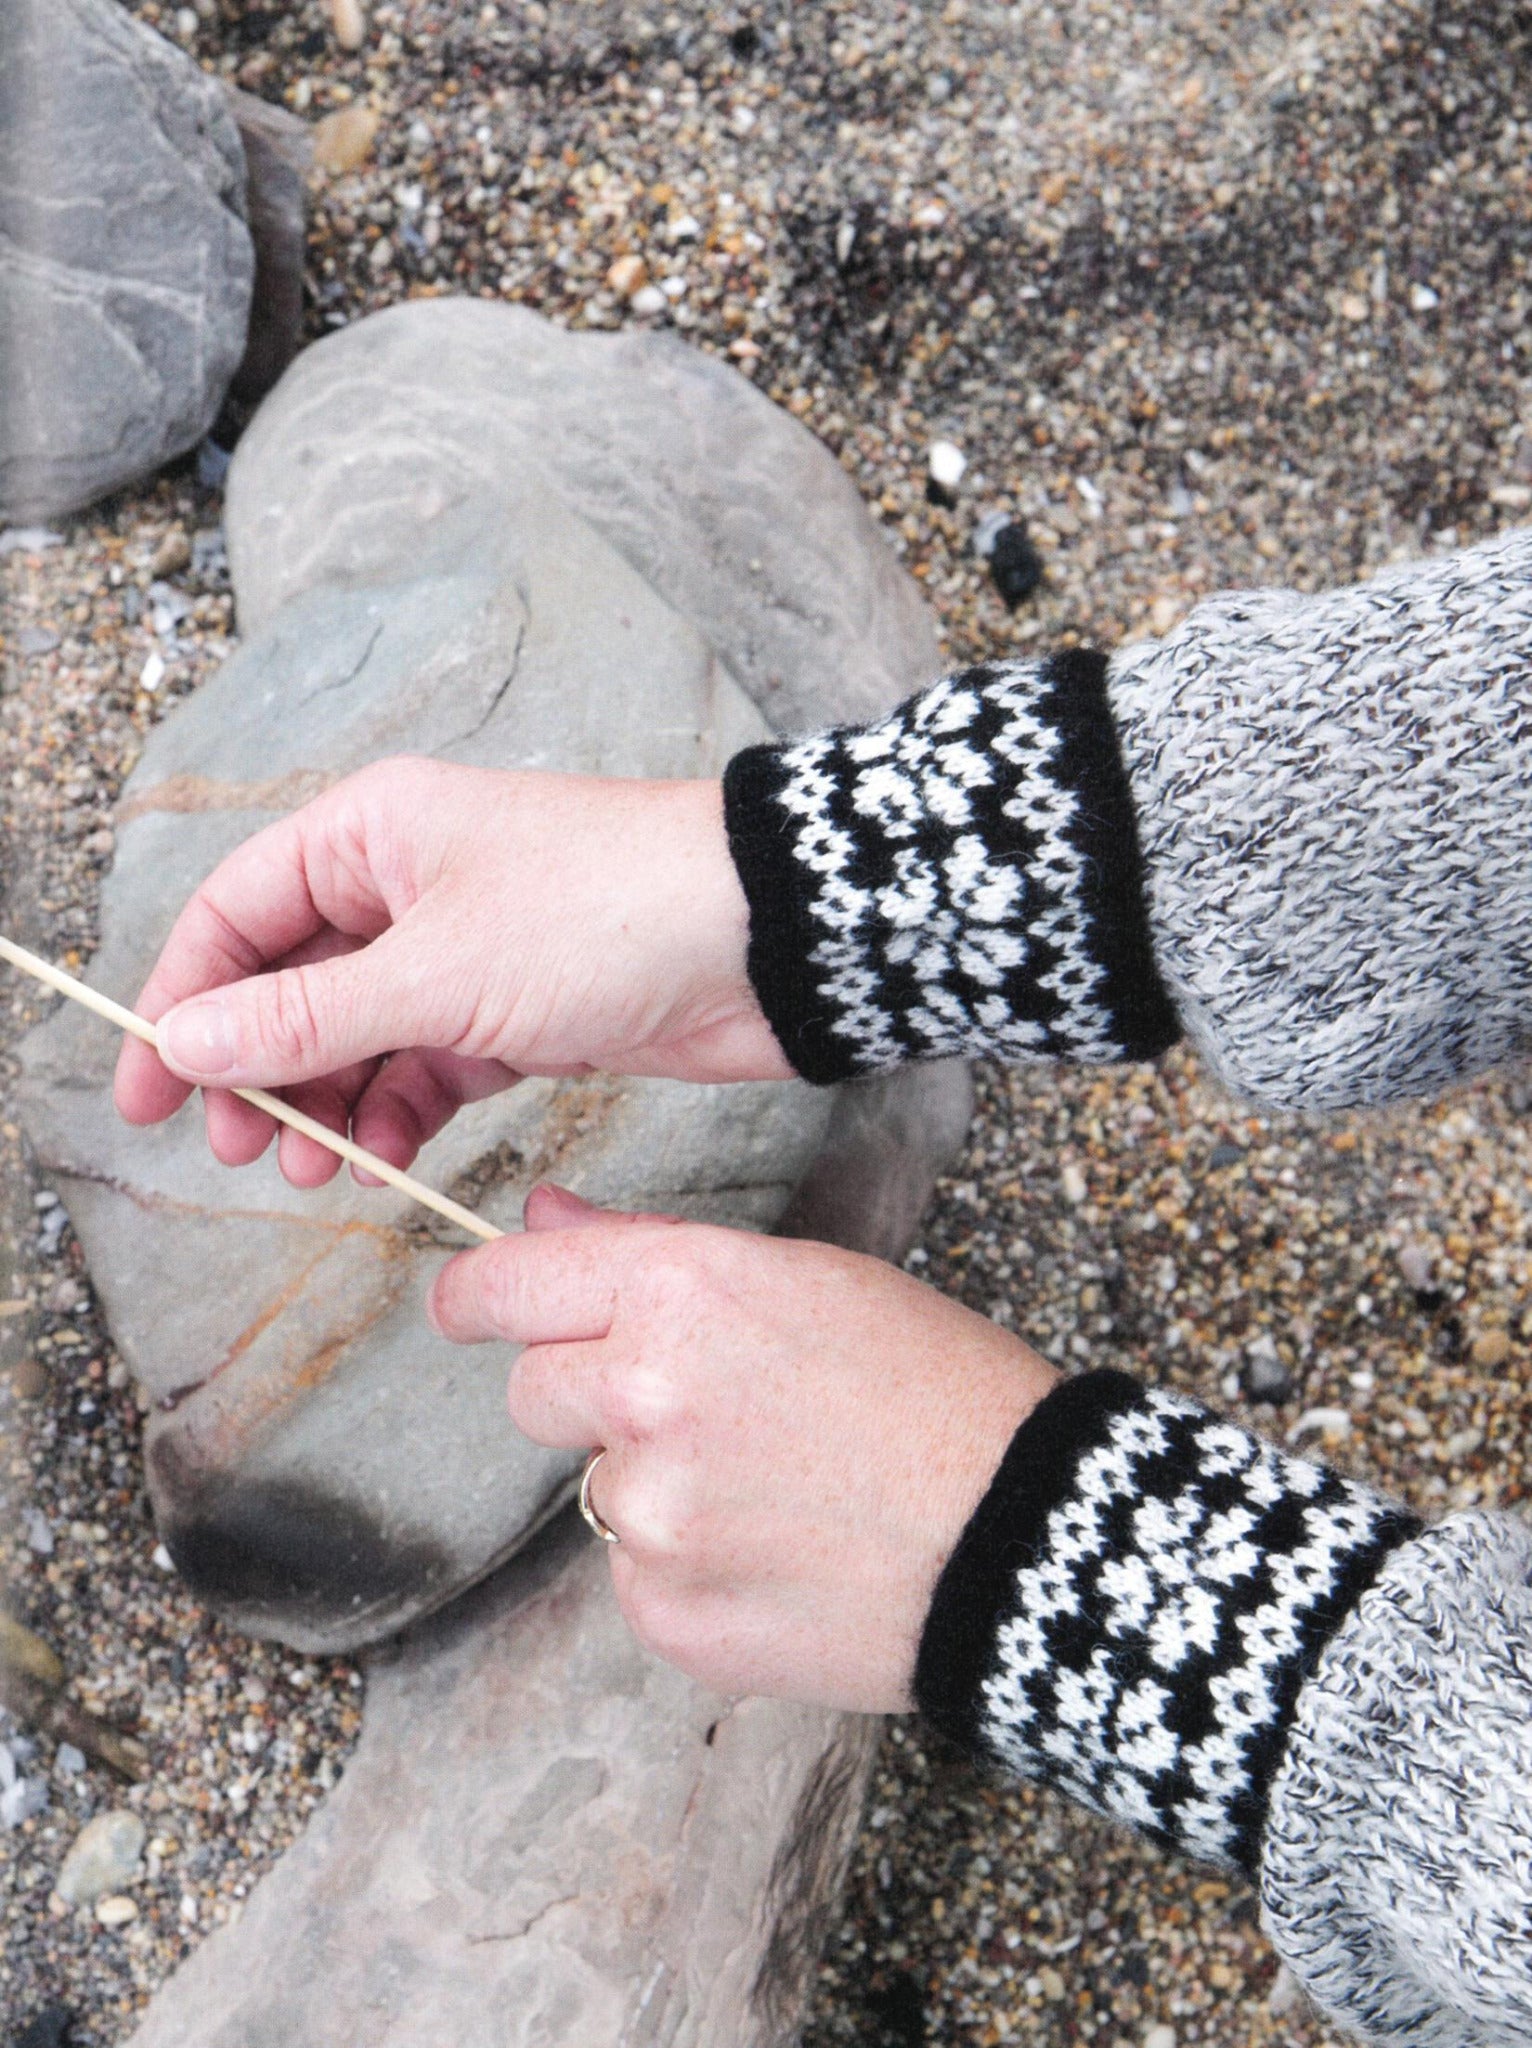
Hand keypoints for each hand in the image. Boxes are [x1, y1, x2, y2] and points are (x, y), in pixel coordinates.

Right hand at [113, 758, 791, 1185]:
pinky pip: (428, 1067)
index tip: (151, 1096)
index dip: (183, 1002)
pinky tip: (387, 1158)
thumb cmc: (605, 914)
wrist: (764, 943)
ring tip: (319, 1171)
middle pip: (292, 983)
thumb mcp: (436, 974)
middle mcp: (410, 883)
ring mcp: (466, 949)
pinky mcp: (518, 1011)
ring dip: (330, 1104)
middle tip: (242, 1152)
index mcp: (373, 833)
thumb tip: (186, 1039)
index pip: (236, 913)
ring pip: (360, 1036)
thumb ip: (306, 1018)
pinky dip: (401, 1112)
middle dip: (260, 1070)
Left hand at [429, 1186, 1057, 1711]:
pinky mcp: (668, 1612)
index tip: (472, 1308)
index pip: (504, 1287)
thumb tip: (542, 1216)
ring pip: (595, 1487)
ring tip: (775, 1489)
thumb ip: (652, 1249)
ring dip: (656, 1483)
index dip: (477, 1296)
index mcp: (679, 1290)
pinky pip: (637, 1576)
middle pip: (532, 1391)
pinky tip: (780, 1553)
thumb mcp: (805, 1278)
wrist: (1024, 1533)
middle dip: (591, 1393)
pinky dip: (690, 1567)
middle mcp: (644, 1395)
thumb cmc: (935, 1384)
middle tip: (701, 1406)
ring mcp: (651, 1515)